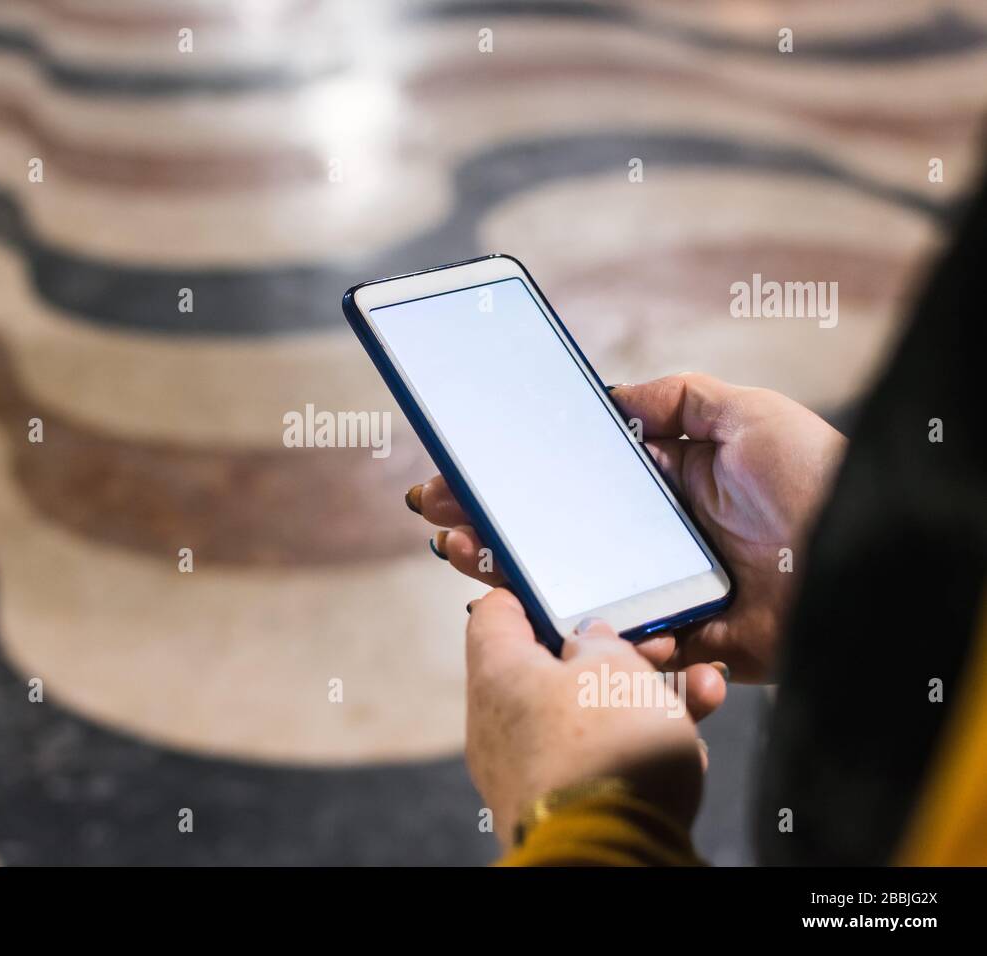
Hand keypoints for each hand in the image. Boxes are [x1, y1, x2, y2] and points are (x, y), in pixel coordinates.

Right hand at [410, 373, 844, 680]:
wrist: (873, 554)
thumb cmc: (818, 477)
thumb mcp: (747, 413)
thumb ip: (676, 397)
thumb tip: (608, 394)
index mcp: (661, 495)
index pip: (564, 490)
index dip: (508, 485)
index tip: (456, 475)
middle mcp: (652, 548)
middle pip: (550, 544)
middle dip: (485, 530)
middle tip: (437, 515)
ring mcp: (661, 599)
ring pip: (564, 596)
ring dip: (505, 577)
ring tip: (463, 551)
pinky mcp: (681, 647)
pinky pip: (611, 648)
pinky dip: (565, 631)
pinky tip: (523, 604)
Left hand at [466, 589, 707, 847]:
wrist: (609, 852)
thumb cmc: (605, 746)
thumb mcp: (615, 664)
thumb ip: (601, 639)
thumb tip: (586, 639)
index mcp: (497, 672)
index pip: (497, 614)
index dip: (533, 595)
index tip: (569, 591)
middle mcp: (498, 720)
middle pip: (555, 669)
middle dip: (619, 656)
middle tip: (664, 650)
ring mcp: (525, 766)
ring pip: (588, 716)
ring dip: (646, 701)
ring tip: (704, 694)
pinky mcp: (557, 805)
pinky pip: (597, 761)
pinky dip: (637, 749)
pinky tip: (688, 751)